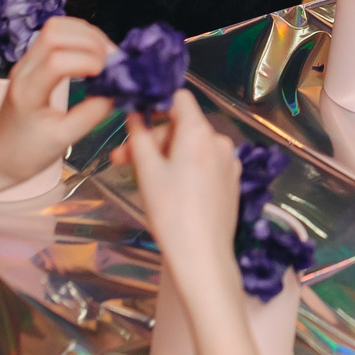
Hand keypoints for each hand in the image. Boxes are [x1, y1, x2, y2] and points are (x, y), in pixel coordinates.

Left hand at [0, 15, 114, 189]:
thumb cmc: (26, 153)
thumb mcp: (62, 141)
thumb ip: (90, 115)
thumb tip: (114, 91)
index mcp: (28, 92)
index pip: (58, 61)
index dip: (89, 61)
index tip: (109, 76)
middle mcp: (23, 70)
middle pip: (55, 32)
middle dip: (91, 41)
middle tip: (113, 61)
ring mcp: (25, 62)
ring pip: (56, 27)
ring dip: (86, 34)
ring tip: (106, 56)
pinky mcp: (32, 61)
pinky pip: (55, 35)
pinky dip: (79, 37)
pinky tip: (93, 55)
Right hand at [124, 88, 241, 288]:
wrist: (203, 256)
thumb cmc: (171, 211)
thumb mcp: (147, 171)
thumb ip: (139, 136)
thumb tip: (134, 113)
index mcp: (199, 132)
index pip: (180, 98)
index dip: (156, 104)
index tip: (136, 122)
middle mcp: (219, 141)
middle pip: (182, 126)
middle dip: (153, 139)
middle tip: (123, 160)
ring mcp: (229, 162)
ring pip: (192, 147)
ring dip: (166, 155)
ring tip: (143, 179)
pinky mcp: (231, 181)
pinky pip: (204, 163)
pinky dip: (185, 168)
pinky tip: (169, 190)